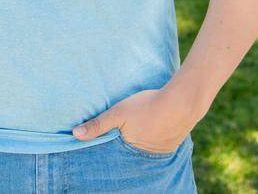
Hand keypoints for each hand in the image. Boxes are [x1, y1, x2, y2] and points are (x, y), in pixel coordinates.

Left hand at [70, 88, 194, 154]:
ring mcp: (162, 151)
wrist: (182, 101)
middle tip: (125, 135)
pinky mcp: (173, 143)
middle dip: (128, 146)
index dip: (113, 149)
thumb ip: (97, 125)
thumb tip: (75, 134)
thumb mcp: (118, 113)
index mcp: (132, 151)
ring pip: (147, 148)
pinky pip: (160, 143)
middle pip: (132, 152)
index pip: (117, 155)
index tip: (109, 143)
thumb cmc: (147, 106)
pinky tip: (155, 127)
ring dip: (143, 141)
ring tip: (140, 131)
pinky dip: (156, 137)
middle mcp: (147, 156)